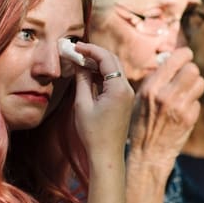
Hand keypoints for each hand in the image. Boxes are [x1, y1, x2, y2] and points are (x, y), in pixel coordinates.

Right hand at [71, 42, 133, 159]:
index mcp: (118, 88)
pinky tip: (89, 74)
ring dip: (98, 63)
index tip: (75, 46)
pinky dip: (102, 74)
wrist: (107, 155)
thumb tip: (80, 64)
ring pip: (114, 69)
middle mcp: (127, 88)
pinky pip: (114, 80)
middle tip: (77, 51)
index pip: (106, 58)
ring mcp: (127, 94)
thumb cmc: (93, 133)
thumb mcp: (83, 104)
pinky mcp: (125, 100)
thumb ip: (82, 80)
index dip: (90, 50)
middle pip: (113, 60)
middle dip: (95, 53)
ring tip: (80, 60)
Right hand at [126, 48, 203, 182]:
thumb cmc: (141, 123)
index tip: (186, 55)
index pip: (177, 60)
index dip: (185, 55)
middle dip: (191, 70)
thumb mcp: (139, 98)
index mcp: (151, 88)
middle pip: (192, 69)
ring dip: (194, 86)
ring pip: (200, 83)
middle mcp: (166, 96)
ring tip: (184, 94)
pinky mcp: (190, 119)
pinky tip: (181, 112)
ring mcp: (180, 108)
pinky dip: (192, 105)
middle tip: (186, 76)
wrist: (147, 154)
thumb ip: (155, 80)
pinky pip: (197, 102)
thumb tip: (170, 61)